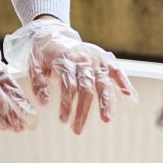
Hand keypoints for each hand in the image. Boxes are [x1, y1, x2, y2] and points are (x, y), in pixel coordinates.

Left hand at [4, 19, 135, 133]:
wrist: (52, 33)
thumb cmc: (43, 54)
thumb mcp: (34, 65)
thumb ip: (38, 83)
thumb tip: (44, 102)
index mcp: (65, 61)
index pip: (68, 85)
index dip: (66, 103)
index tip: (64, 120)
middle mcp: (82, 60)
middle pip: (86, 88)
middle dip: (82, 110)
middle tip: (77, 129)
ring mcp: (95, 59)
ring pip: (103, 82)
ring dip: (105, 101)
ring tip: (106, 119)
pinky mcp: (104, 58)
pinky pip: (116, 70)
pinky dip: (123, 81)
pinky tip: (128, 95)